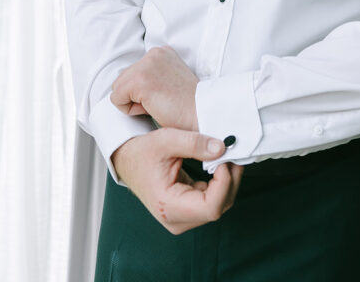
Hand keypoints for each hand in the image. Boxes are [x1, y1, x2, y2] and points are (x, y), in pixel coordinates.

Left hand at [111, 46, 198, 130]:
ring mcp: (146, 66)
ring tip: (158, 104)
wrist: (202, 114)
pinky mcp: (139, 81)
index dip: (145, 91)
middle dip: (137, 96)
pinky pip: (116, 100)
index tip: (165, 95)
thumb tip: (128, 86)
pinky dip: (130, 110)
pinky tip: (152, 108)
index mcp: (161, 52)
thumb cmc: (188, 105)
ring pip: (118, 89)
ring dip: (133, 103)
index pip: (133, 72)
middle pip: (123, 79)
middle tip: (162, 101)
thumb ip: (153, 75)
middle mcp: (153, 53)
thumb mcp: (170, 79)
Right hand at [112, 128, 242, 233]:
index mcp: (169, 207)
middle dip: (230, 180)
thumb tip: (222, 148)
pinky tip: (219, 164)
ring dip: (227, 181)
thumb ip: (194, 143)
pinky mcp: (188, 211)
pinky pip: (212, 201)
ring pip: (219, 205)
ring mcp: (183, 218)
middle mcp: (177, 220)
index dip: (224, 184)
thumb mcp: (166, 140)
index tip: (224, 159)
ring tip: (227, 156)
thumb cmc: (142, 152)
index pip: (211, 207)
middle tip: (232, 153)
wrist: (127, 161)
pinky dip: (220, 183)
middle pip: (219, 208)